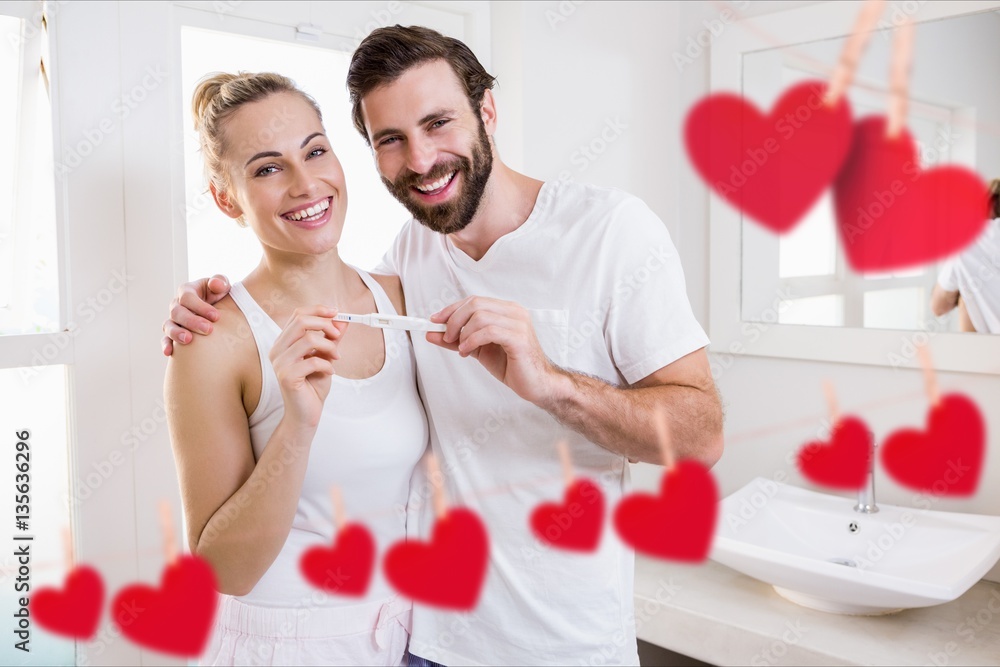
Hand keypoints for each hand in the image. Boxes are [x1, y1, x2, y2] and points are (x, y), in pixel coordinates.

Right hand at [161, 275, 231, 355]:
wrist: (219, 309)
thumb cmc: (219, 295)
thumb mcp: (221, 285)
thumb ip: (220, 281)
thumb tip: (216, 284)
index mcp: (187, 291)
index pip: (187, 297)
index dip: (200, 306)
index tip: (216, 316)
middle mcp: (177, 305)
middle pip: (177, 312)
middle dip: (192, 321)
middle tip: (208, 329)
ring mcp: (174, 320)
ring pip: (169, 325)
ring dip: (177, 333)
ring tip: (188, 340)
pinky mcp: (174, 333)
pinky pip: (166, 339)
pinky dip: (166, 345)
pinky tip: (169, 352)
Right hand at [270, 306, 346, 428]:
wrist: (306, 413)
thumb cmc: (313, 385)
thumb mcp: (326, 357)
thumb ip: (332, 338)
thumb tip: (343, 320)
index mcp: (284, 342)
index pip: (297, 315)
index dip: (318, 310)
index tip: (336, 313)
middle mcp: (277, 350)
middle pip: (300, 321)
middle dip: (325, 324)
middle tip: (338, 335)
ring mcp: (280, 363)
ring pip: (308, 339)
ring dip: (329, 346)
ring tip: (336, 357)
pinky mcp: (286, 376)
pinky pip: (312, 361)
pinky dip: (327, 365)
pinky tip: (329, 372)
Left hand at [428, 297, 557, 405]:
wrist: (536, 384)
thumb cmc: (512, 365)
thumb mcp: (478, 350)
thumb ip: (457, 340)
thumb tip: (431, 333)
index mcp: (506, 310)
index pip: (474, 301)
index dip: (451, 309)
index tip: (434, 320)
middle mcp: (514, 312)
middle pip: (475, 304)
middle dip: (454, 320)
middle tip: (446, 337)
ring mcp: (519, 323)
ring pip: (480, 317)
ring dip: (463, 333)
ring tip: (462, 349)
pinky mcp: (519, 338)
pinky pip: (489, 331)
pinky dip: (472, 340)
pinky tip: (467, 351)